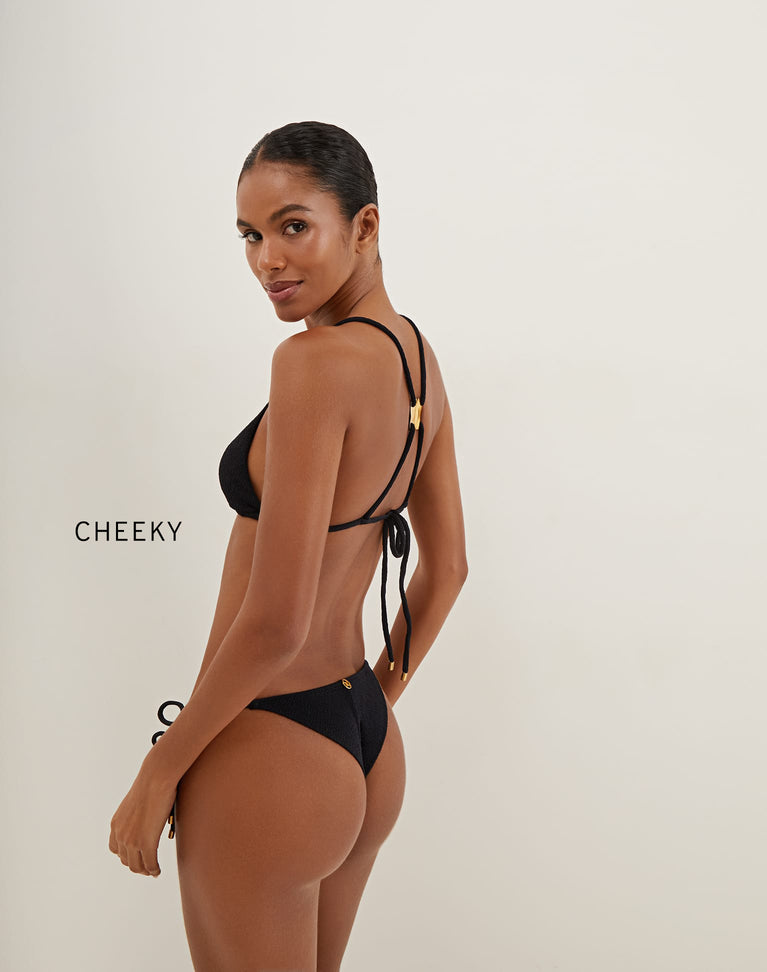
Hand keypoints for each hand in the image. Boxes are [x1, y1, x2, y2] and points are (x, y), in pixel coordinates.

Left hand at [109, 759, 177, 876]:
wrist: (156, 779)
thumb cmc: (151, 784)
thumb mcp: (136, 803)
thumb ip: (136, 816)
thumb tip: (147, 818)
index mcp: (116, 824)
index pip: (116, 849)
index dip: (126, 856)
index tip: (137, 857)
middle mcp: (120, 835)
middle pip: (126, 860)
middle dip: (137, 866)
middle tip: (147, 867)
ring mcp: (132, 840)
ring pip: (137, 866)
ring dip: (145, 870)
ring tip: (153, 871)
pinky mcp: (146, 842)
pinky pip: (150, 864)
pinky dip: (154, 870)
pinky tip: (158, 871)